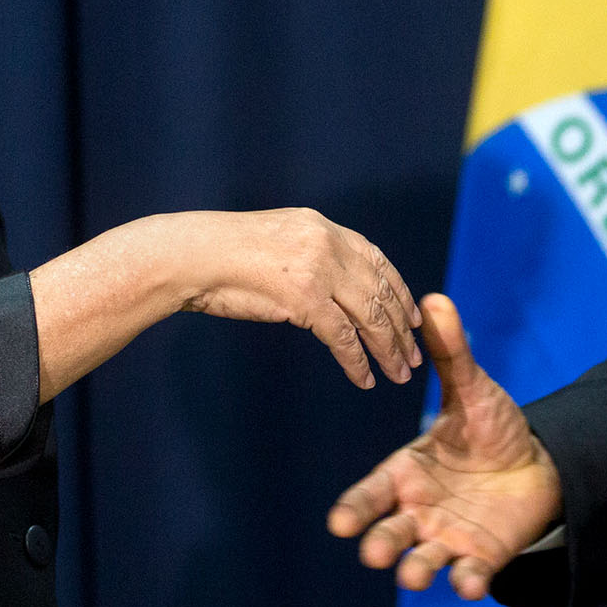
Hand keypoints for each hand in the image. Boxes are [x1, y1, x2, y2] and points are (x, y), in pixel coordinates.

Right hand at [171, 208, 423, 388]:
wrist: (191, 256)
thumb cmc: (221, 253)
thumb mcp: (275, 240)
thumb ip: (308, 252)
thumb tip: (329, 280)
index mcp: (322, 226)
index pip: (376, 259)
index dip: (398, 289)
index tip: (412, 316)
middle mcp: (327, 243)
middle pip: (380, 289)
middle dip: (402, 326)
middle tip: (414, 354)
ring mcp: (318, 270)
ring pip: (370, 316)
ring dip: (389, 349)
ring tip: (400, 374)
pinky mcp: (305, 299)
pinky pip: (343, 338)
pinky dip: (357, 362)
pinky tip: (365, 379)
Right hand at [327, 295, 562, 598]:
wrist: (537, 464)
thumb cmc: (489, 428)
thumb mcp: (471, 388)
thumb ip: (451, 353)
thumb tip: (434, 298)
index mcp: (407, 472)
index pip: (373, 493)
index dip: (356, 508)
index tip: (339, 523)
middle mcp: (419, 511)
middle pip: (391, 531)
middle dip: (381, 542)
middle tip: (374, 551)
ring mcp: (448, 537)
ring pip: (423, 560)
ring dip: (415, 570)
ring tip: (411, 575)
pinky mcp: (480, 557)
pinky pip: (469, 574)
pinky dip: (465, 582)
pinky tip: (467, 584)